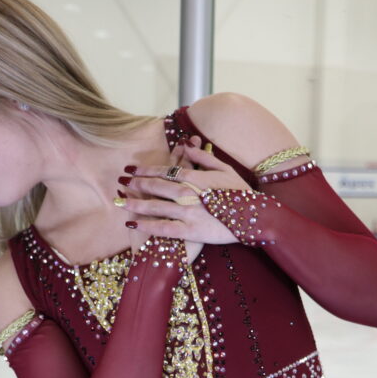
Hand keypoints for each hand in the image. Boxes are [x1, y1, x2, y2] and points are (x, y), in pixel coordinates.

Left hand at [118, 138, 252, 247]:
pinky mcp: (191, 231)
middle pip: (157, 186)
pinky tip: (133, 223)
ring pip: (156, 206)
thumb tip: (187, 146)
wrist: (256, 219)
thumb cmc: (242, 193)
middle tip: (121, 181)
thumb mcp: (226, 170)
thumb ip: (205, 158)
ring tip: (120, 201)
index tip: (132, 169)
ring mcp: (189, 213)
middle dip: (137, 183)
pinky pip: (164, 228)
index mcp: (197, 177)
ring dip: (136, 203)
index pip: (166, 170)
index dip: (147, 169)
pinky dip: (147, 225)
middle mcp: (189, 193)